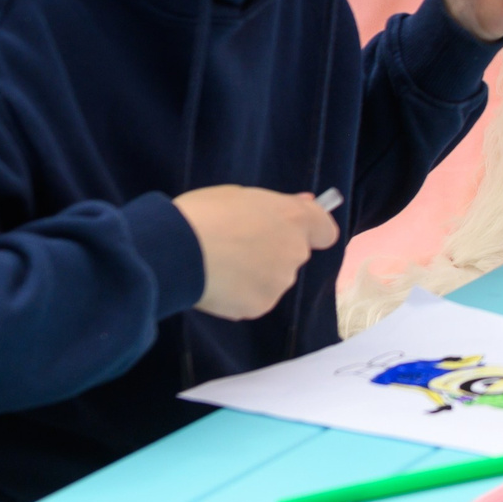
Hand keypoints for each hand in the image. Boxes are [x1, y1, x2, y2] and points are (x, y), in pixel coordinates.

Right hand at [173, 184, 338, 319]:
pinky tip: (216, 284)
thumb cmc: (205, 213)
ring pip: (274, 278)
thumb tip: (304, 205)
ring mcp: (280, 282)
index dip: (310, 230)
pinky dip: (240, 294)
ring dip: (256, 274)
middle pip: (294, 254)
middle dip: (273, 251)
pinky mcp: (261, 306)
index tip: (289, 229)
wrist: (177, 250)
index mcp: (294, 219)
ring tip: (221, 265)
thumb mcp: (241, 195)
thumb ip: (276, 205)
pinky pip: (254, 299)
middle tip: (237, 245)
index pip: (325, 231)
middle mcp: (295, 252)